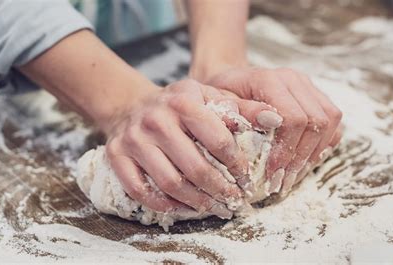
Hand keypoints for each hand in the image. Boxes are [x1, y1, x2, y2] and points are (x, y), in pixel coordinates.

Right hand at [103, 79, 275, 216]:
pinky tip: (183, 208)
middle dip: (220, 191)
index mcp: (183, 101)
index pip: (218, 140)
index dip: (237, 166)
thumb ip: (242, 107)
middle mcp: (156, 119)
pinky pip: (141, 191)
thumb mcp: (209, 96)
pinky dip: (165, 205)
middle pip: (195, 168)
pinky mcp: (117, 155)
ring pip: (170, 183)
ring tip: (213, 208)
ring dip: (196, 202)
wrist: (133, 105)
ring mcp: (134, 139)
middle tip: (234, 202)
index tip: (247, 180)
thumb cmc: (179, 104)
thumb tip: (275, 118)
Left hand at [202, 67, 342, 193]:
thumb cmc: (221, 97)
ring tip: (293, 176)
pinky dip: (323, 144)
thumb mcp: (219, 105)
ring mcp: (307, 85)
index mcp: (270, 79)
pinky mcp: (315, 95)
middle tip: (283, 182)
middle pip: (316, 121)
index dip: (286, 150)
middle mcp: (293, 79)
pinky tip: (303, 162)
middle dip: (301, 157)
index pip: (294, 118)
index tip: (272, 174)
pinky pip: (333, 121)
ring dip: (315, 153)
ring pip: (330, 120)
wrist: (230, 82)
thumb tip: (269, 121)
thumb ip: (241, 112)